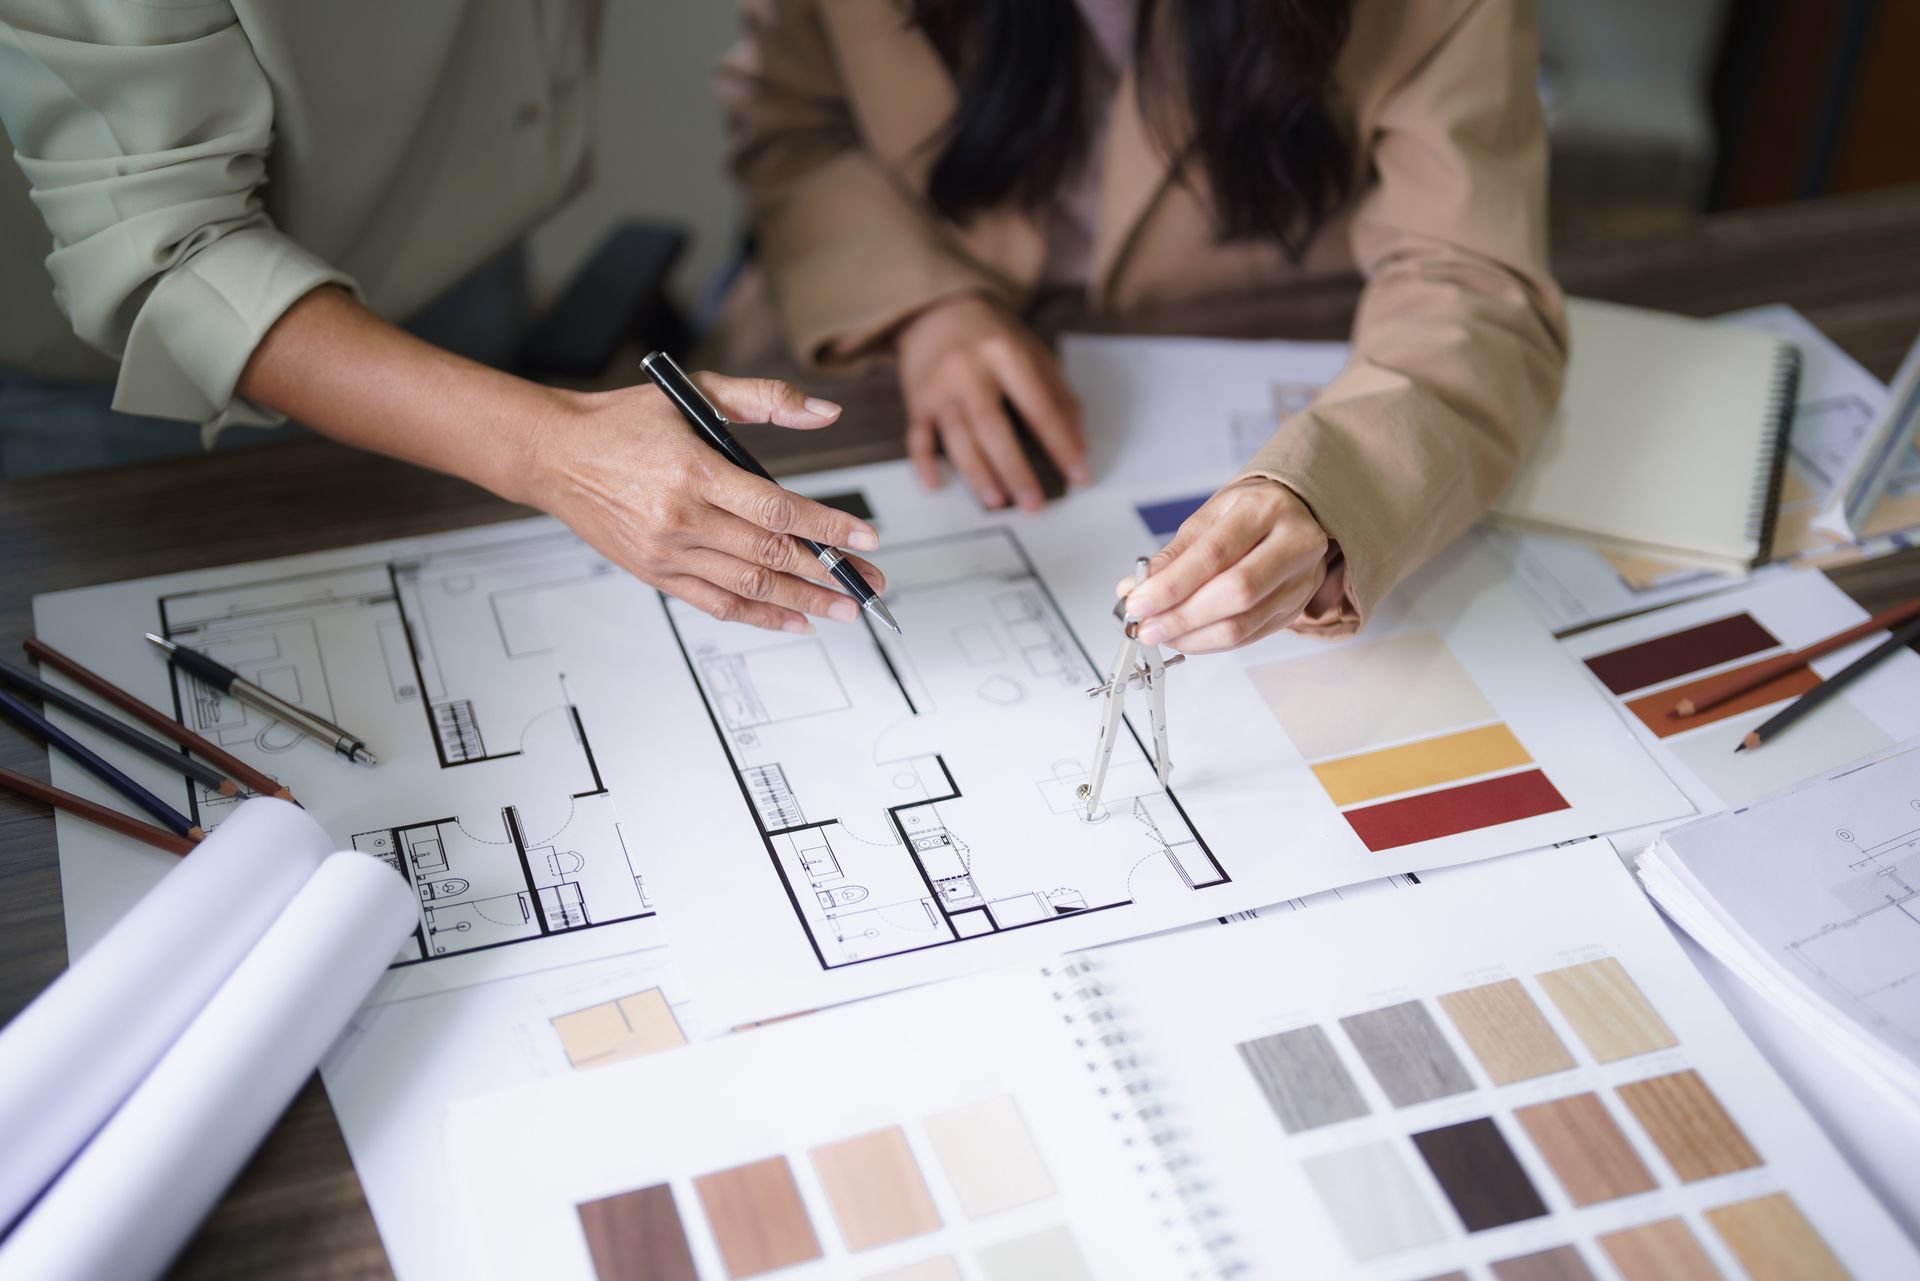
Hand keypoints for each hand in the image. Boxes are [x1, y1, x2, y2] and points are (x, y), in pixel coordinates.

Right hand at [529, 374, 885, 633]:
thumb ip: (765, 399)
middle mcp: (680, 517)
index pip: (776, 508)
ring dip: (805, 602)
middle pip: (770, 555)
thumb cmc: (624, 422)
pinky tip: (796, 621)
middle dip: (829, 573)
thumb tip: (826, 412)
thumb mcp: (695, 391)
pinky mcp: (655, 574)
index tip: (865, 538)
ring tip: (846, 609)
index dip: (826, 527)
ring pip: (749, 587)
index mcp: (694, 470)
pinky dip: (760, 617)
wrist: (556, 454)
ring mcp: (667, 552)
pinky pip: (716, 605)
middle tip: (871, 584)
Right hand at [894, 293, 1088, 509]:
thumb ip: (1059, 395)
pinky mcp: (915, 400)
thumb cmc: (989, 334)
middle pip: (992, 427)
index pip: (1039, 407)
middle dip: (1015, 469)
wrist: (934, 308)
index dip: (1061, 444)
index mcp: (1005, 354)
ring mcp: (938, 387)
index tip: (1078, 473)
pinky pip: (917, 436)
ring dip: (977, 473)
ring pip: (957, 436)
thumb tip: (1079, 443)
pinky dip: (923, 462)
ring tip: (996, 500)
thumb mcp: (1032, 351)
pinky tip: (934, 483)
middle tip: (1033, 502)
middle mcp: (969, 370)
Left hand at [1117, 478, 1333, 652]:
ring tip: (1161, 634)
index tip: (1139, 603)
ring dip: (1193, 636)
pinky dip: (1211, 642)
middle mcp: (1293, 545)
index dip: (1172, 585)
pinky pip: (1249, 636)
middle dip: (1182, 617)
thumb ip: (1174, 554)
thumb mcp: (1210, 516)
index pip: (1214, 554)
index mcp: (1265, 510)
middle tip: (1147, 628)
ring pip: (1243, 623)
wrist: (1298, 513)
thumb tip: (1135, 588)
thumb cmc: (1250, 512)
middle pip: (1235, 592)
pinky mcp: (1295, 609)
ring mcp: (1299, 581)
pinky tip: (1186, 637)